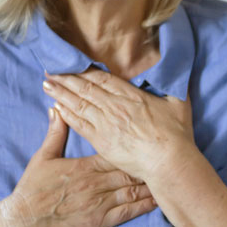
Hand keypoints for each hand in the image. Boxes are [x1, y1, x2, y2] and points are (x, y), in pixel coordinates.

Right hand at [0, 108, 156, 226]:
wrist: (24, 222)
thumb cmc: (33, 190)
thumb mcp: (43, 157)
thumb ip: (55, 133)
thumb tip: (57, 108)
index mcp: (86, 165)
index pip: (117, 151)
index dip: (135, 146)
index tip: (150, 139)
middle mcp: (97, 182)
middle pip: (130, 169)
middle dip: (149, 162)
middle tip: (169, 156)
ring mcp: (101, 203)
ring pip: (133, 190)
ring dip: (152, 183)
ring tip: (170, 176)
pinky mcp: (101, 221)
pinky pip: (128, 212)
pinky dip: (145, 206)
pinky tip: (159, 201)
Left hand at [42, 68, 199, 184]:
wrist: (168, 161)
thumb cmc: (177, 135)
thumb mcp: (179, 103)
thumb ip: (173, 86)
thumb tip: (175, 73)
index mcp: (131, 96)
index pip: (103, 79)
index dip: (85, 71)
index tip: (73, 64)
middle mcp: (115, 106)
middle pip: (85, 88)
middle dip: (66, 78)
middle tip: (50, 70)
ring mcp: (106, 124)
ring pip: (79, 104)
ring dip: (61, 93)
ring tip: (47, 84)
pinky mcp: (102, 141)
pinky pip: (79, 124)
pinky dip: (66, 114)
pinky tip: (56, 107)